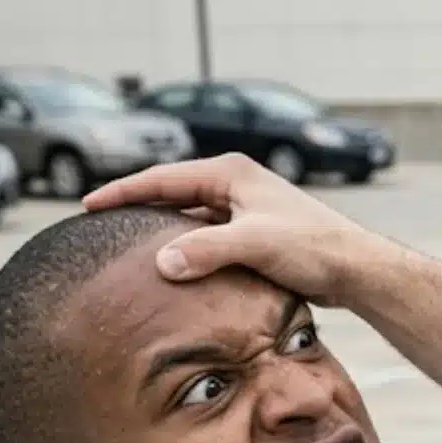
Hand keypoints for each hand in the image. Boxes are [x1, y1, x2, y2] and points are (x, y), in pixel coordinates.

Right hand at [80, 153, 383, 305]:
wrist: (354, 268)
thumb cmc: (312, 248)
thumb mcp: (254, 244)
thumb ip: (206, 250)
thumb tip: (161, 262)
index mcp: (230, 174)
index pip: (162, 179)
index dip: (122, 192)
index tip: (87, 206)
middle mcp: (235, 185)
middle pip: (172, 194)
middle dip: (135, 208)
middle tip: (98, 225)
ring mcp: (245, 209)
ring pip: (190, 218)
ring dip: (162, 232)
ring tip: (127, 248)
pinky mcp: (254, 234)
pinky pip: (207, 237)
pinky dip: (187, 248)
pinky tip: (173, 268)